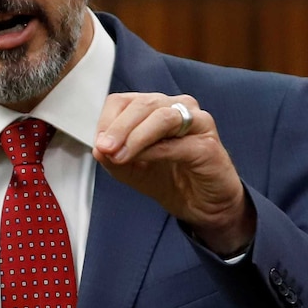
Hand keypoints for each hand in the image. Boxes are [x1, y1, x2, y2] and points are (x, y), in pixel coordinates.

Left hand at [92, 92, 254, 255]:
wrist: (202, 207)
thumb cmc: (170, 180)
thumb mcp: (132, 170)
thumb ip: (113, 158)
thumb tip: (98, 148)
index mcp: (156, 107)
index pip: (124, 101)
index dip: (107, 121)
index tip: (99, 144)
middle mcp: (178, 107)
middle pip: (142, 105)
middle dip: (119, 128)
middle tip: (105, 149)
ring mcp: (197, 123)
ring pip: (162, 117)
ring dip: (136, 137)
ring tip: (120, 156)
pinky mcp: (208, 145)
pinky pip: (179, 143)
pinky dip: (157, 151)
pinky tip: (144, 161)